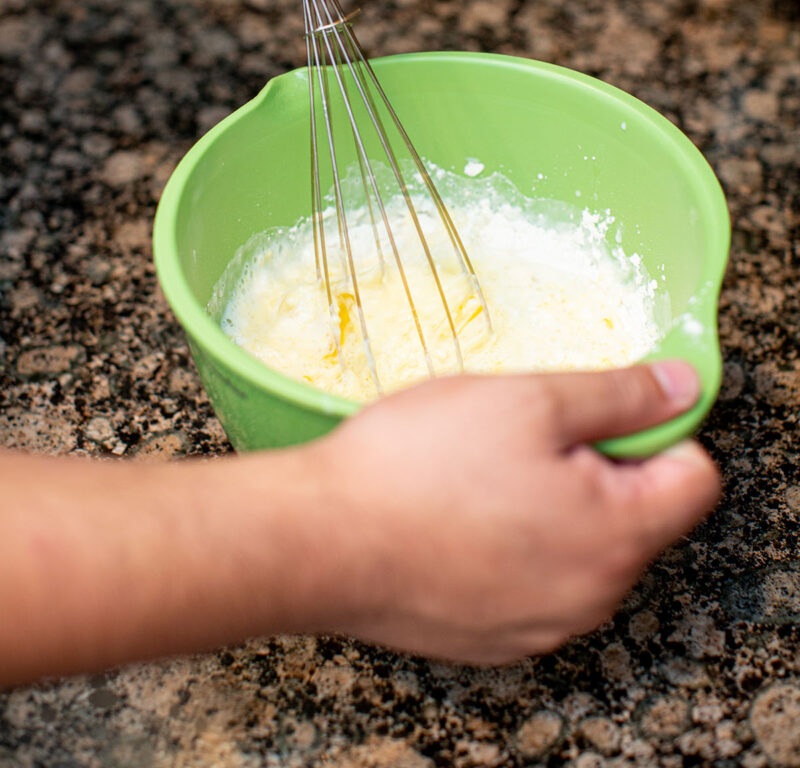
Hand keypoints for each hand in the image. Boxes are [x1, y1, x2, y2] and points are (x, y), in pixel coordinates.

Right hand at [311, 361, 719, 663]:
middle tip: (524, 433)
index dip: (657, 427)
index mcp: (616, 534)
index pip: (695, 477)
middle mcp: (593, 596)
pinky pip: (534, 579)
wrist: (319, 540)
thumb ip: (621, 394)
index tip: (602, 408)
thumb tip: (682, 386)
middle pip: (637, 513)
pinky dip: (513, 543)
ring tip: (482, 471)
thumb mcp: (530, 400)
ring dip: (552, 504)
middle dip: (597, 465)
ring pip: (581, 546)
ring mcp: (542, 625)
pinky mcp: (494, 637)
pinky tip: (460, 514)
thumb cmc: (418, 465)